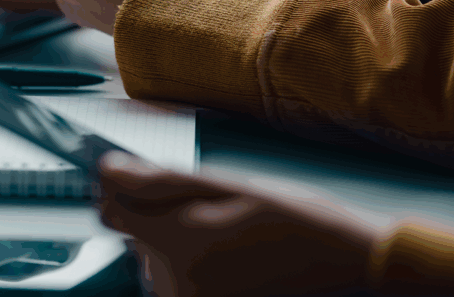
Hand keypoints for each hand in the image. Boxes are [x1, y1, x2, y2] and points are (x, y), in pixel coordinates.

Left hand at [98, 153, 373, 296]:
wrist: (346, 269)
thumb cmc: (294, 221)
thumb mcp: (228, 185)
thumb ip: (159, 181)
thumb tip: (107, 170)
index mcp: (174, 240)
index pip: (109, 211)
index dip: (125, 191)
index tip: (145, 182)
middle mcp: (172, 282)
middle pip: (137, 237)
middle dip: (164, 220)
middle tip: (217, 214)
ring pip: (157, 261)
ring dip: (182, 246)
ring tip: (232, 241)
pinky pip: (178, 284)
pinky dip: (197, 270)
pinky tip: (233, 262)